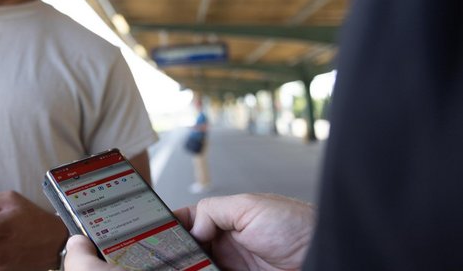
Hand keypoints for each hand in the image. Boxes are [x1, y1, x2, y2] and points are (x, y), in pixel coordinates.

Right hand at [62, 193, 314, 270]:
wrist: (329, 256)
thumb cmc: (298, 225)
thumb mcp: (250, 206)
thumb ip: (212, 211)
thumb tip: (186, 226)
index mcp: (225, 223)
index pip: (184, 224)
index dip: (163, 228)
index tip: (141, 232)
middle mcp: (224, 248)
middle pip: (183, 253)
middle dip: (165, 254)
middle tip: (146, 257)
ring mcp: (230, 270)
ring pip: (193, 269)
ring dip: (176, 266)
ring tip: (156, 265)